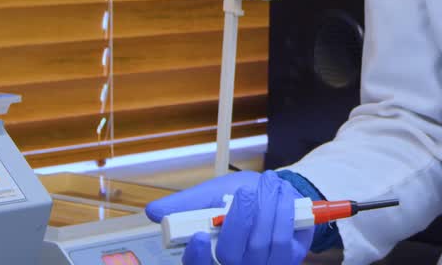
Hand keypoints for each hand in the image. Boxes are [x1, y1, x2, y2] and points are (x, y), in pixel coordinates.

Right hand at [146, 170, 312, 264]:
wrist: (274, 193)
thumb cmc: (236, 198)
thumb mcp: (210, 195)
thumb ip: (185, 204)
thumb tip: (153, 211)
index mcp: (209, 255)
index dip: (197, 256)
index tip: (199, 235)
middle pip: (232, 255)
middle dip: (241, 219)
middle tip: (246, 192)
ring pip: (262, 246)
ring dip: (268, 210)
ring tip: (270, 184)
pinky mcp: (288, 260)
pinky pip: (285, 243)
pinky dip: (284, 214)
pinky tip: (283, 196)